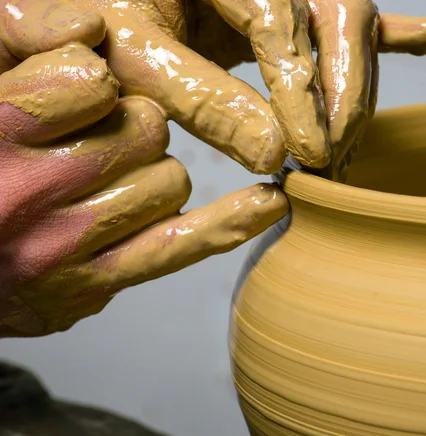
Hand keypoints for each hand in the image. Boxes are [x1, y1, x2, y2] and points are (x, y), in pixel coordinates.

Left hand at [0, 0, 425, 178]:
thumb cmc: (100, 13)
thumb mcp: (132, 53)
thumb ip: (198, 100)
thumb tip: (274, 155)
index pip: (278, 21)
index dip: (300, 92)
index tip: (306, 155)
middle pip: (338, 12)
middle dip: (344, 93)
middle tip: (332, 157)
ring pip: (350, 23)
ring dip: (356, 88)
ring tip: (347, 145)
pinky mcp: (290, 3)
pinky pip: (347, 17)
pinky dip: (388, 34)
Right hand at [0, 43, 287, 336]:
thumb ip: (21, 40)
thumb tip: (93, 25)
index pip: (95, 80)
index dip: (99, 81)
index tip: (89, 92)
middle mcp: (28, 192)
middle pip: (145, 131)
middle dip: (135, 127)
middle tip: (102, 141)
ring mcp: (64, 247)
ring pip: (170, 183)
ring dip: (155, 173)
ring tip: (109, 184)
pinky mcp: (92, 286)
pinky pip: (181, 247)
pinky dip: (232, 222)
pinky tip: (268, 203)